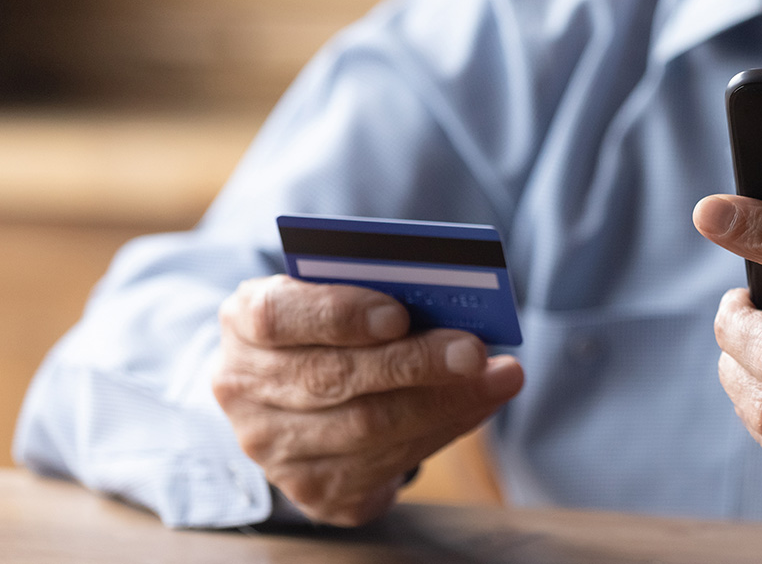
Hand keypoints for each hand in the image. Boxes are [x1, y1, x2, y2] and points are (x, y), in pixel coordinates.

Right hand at [212, 275, 522, 525]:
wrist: (291, 397)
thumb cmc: (325, 329)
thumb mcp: (329, 295)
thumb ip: (368, 291)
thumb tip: (445, 301)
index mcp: (243, 323)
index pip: (279, 316)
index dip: (340, 315)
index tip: (399, 313)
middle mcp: (245, 389)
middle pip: (334, 378)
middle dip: (414, 364)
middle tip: (475, 350)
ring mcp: (274, 448)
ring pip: (368, 428)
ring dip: (445, 402)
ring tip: (499, 377)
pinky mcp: (314, 489)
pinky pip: (387, 464)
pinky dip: (443, 429)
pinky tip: (479, 404)